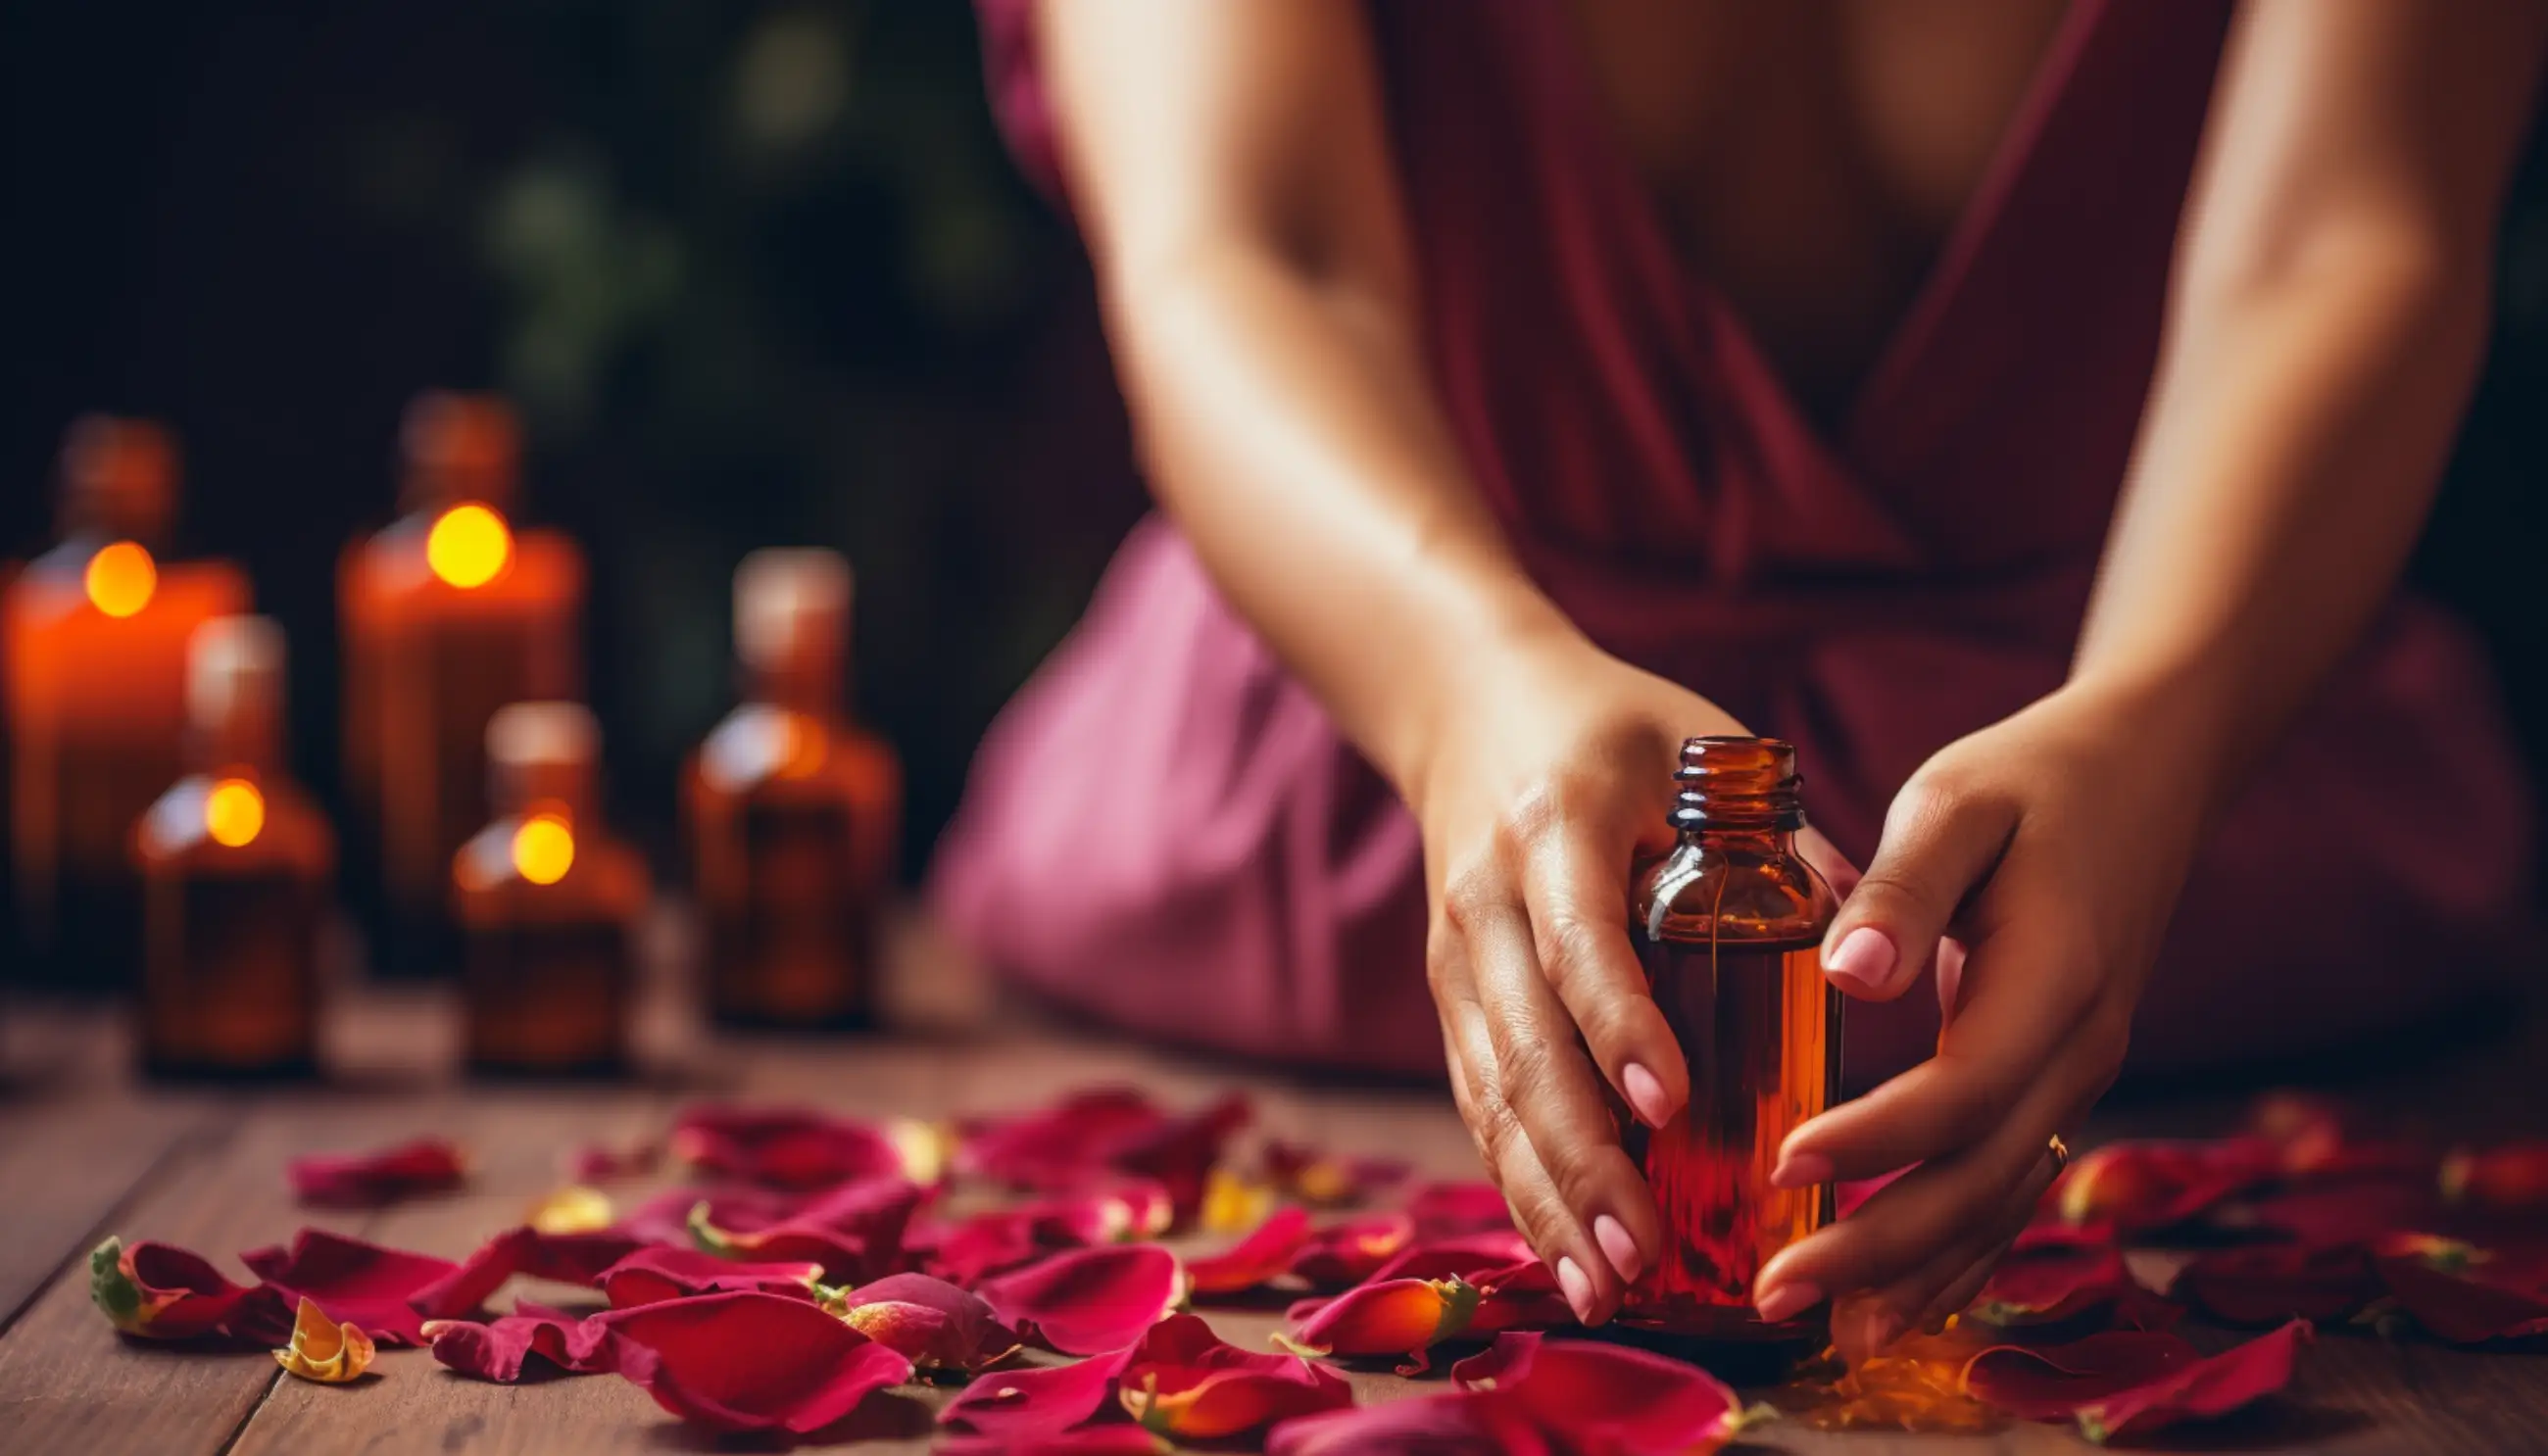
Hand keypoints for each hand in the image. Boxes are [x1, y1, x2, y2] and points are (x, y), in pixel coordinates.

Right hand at [1401, 633, 1854, 1325]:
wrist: (1468, 706)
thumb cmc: (1614, 730)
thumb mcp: (1703, 747)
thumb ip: (1786, 840)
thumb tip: (1882, 949)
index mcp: (1557, 826)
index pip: (1579, 939)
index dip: (1618, 1024)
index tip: (1669, 1104)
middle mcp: (1487, 898)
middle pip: (1524, 1046)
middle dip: (1581, 1158)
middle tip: (1643, 1248)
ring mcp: (1456, 955)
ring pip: (1492, 1093)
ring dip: (1546, 1196)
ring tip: (1607, 1285)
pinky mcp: (1453, 998)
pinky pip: (1481, 1103)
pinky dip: (1522, 1184)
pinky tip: (1569, 1256)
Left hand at [1750, 684, 2209, 1348]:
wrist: (2147, 773)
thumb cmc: (2034, 779)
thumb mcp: (1958, 799)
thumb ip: (1904, 885)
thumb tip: (1849, 973)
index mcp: (2055, 977)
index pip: (1960, 1091)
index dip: (1873, 1139)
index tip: (1782, 1164)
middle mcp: (2081, 1047)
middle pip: (1982, 1178)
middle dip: (1881, 1248)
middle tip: (1778, 1295)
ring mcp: (2081, 1074)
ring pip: (2002, 1200)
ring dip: (1918, 1272)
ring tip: (1828, 1332)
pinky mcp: (2061, 1081)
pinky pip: (2014, 1186)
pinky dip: (1959, 1251)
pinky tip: (1897, 1300)